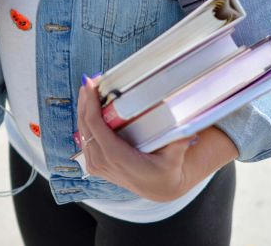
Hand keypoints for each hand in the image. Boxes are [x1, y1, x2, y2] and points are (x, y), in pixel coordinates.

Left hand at [77, 74, 197, 201]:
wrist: (158, 188)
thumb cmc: (166, 171)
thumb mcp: (174, 159)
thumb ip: (179, 144)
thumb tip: (189, 130)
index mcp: (117, 157)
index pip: (95, 127)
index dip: (90, 104)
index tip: (90, 85)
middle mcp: (102, 162)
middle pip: (85, 126)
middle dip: (85, 101)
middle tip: (89, 80)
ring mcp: (97, 165)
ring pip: (82, 132)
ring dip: (83, 109)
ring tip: (88, 89)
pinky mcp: (95, 164)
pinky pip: (85, 139)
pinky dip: (85, 121)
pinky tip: (88, 106)